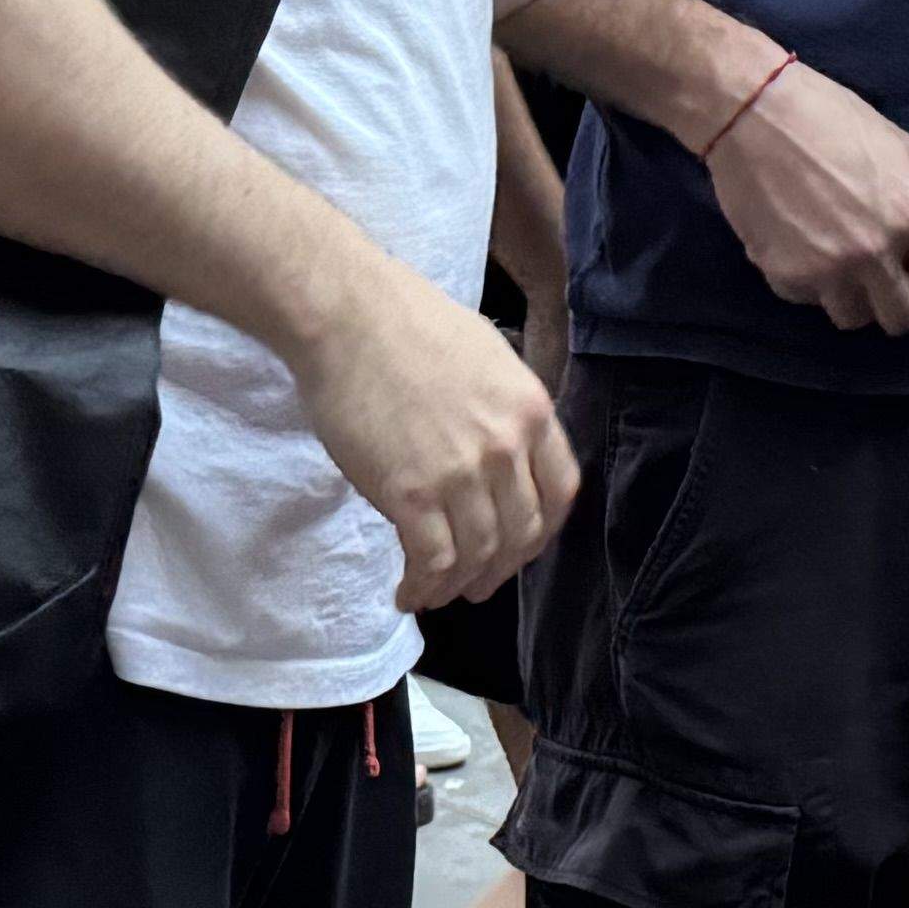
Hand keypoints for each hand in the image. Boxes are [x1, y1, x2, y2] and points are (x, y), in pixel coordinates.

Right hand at [280, 262, 574, 605]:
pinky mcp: (411, 494)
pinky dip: (423, 587)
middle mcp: (506, 448)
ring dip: (459, 584)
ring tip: (438, 593)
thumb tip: (500, 452)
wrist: (347, 314)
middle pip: (522, 533)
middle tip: (479, 583)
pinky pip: (432, 561)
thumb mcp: (487, 357)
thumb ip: (503, 410)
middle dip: (501, 568)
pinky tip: (409, 592)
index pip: (560, 492)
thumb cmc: (405, 322)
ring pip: (478, 555)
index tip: (520, 546)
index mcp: (531, 410)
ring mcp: (461, 474)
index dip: (542, 531)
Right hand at [707, 59, 908, 335]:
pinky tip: (801, 243)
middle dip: (898, 299)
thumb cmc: (832, 118)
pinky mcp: (786, 278)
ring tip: (838, 258)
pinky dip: (809, 283)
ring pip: (855, 320)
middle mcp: (876, 253)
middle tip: (880, 272)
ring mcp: (829, 271)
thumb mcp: (900, 151)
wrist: (753, 112)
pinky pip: (810, 303)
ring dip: (853, 297)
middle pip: (904, 319)